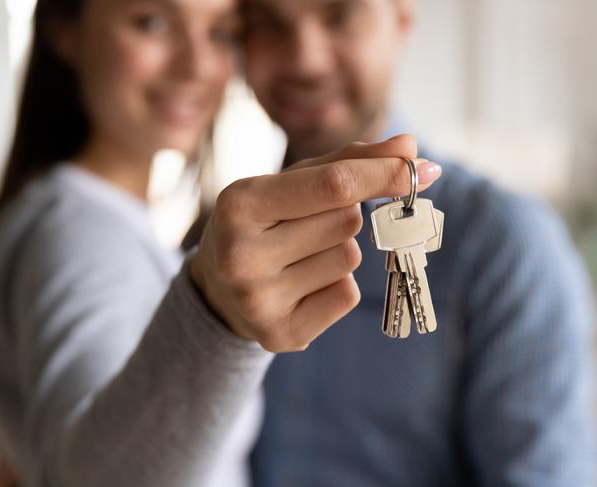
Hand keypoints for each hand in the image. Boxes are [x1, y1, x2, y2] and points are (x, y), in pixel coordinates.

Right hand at [190, 135, 441, 351]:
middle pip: (346, 223)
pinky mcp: (279, 334)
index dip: (382, 174)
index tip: (419, 168)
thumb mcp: (290, 184)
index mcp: (241, 205)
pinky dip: (336, 287)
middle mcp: (242, 255)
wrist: (218, 288)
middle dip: (342, 217)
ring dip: (339, 253)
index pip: (333, 185)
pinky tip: (301, 287)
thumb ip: (347, 162)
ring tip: (298, 259)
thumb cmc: (263, 223)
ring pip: (349, 260)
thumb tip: (410, 146)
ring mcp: (258, 300)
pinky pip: (345, 297)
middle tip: (305, 226)